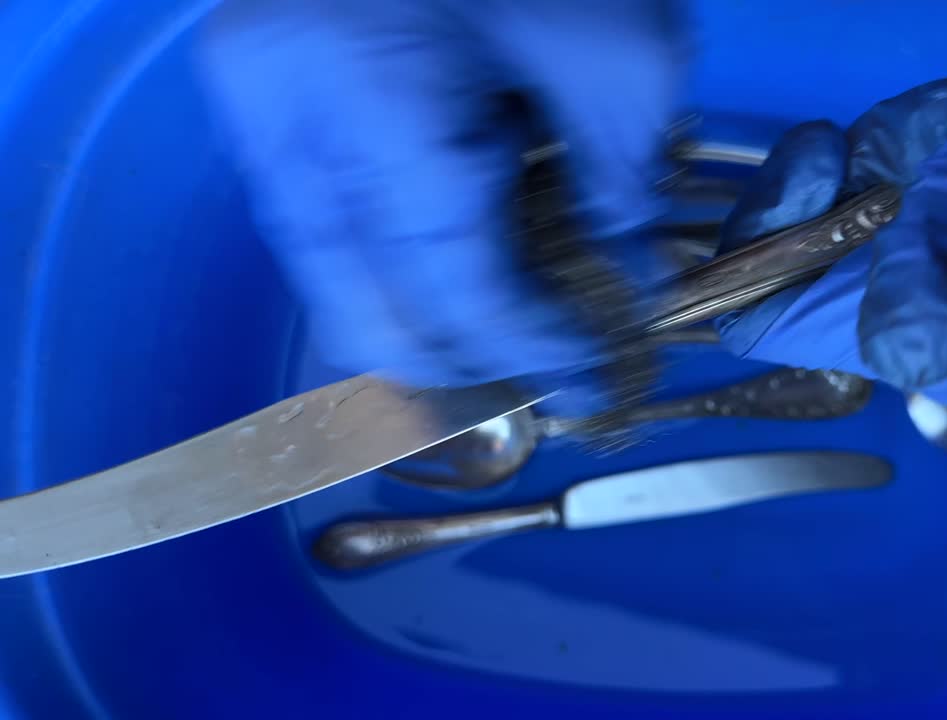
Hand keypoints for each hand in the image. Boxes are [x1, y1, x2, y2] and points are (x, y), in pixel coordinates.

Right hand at [196, 0, 684, 399]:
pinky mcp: (265, 103)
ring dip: (430, 321)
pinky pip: (331, 227)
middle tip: (548, 377)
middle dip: (463, 363)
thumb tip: (620, 282)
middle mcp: (283, 117)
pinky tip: (469, 265)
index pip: (450, 279)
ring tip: (516, 335)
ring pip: (334, 279)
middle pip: (361, 309)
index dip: (530, 349)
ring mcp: (259, 112)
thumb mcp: (621, 52)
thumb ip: (617, 184)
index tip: (593, 387)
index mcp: (368, 92)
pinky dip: (403, 262)